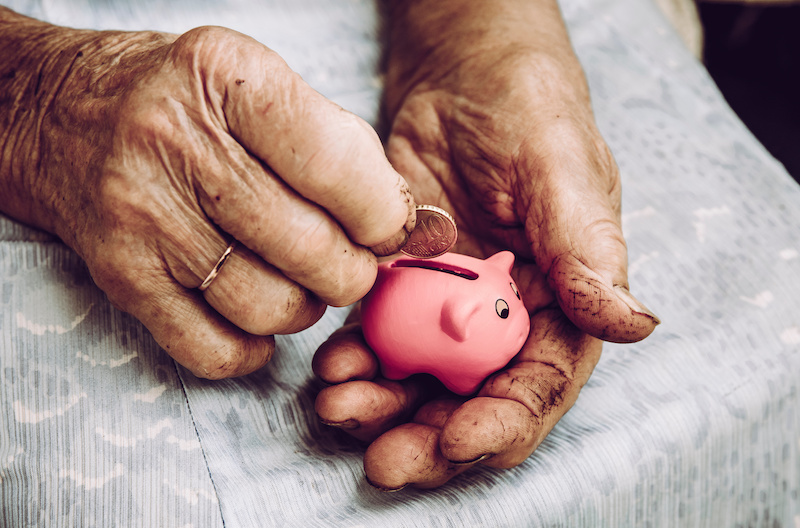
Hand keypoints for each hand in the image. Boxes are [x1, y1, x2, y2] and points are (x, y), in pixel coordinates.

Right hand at [0, 10, 414, 377]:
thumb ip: (346, 154)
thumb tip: (425, 230)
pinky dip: (253, 349)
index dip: (383, 215)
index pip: (338, 168)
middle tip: (351, 262)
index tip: (391, 229)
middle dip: (353, 271)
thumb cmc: (185, 102)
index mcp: (226, 80)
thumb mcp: (263, 88)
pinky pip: (213, 350)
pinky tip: (258, 318)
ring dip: (306, 308)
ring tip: (301, 281)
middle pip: (309, 248)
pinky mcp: (122, 276)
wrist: (66, 117)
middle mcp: (177, 146)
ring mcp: (145, 217)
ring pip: (269, 306)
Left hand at [313, 0, 658, 488]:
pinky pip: (377, 337)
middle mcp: (505, 316)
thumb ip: (588, 245)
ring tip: (341, 408)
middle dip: (431, 439)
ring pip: (419, 381)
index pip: (539, 384)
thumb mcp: (562, 166)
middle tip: (386, 461)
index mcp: (562, 301)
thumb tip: (632, 323)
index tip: (458, 441)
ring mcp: (449, 305)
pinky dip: (355, 361)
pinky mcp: (401, 285)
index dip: (503, 424)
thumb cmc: (527, 106)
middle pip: (473, 401)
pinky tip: (332, 365)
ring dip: (382, 407)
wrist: (459, 71)